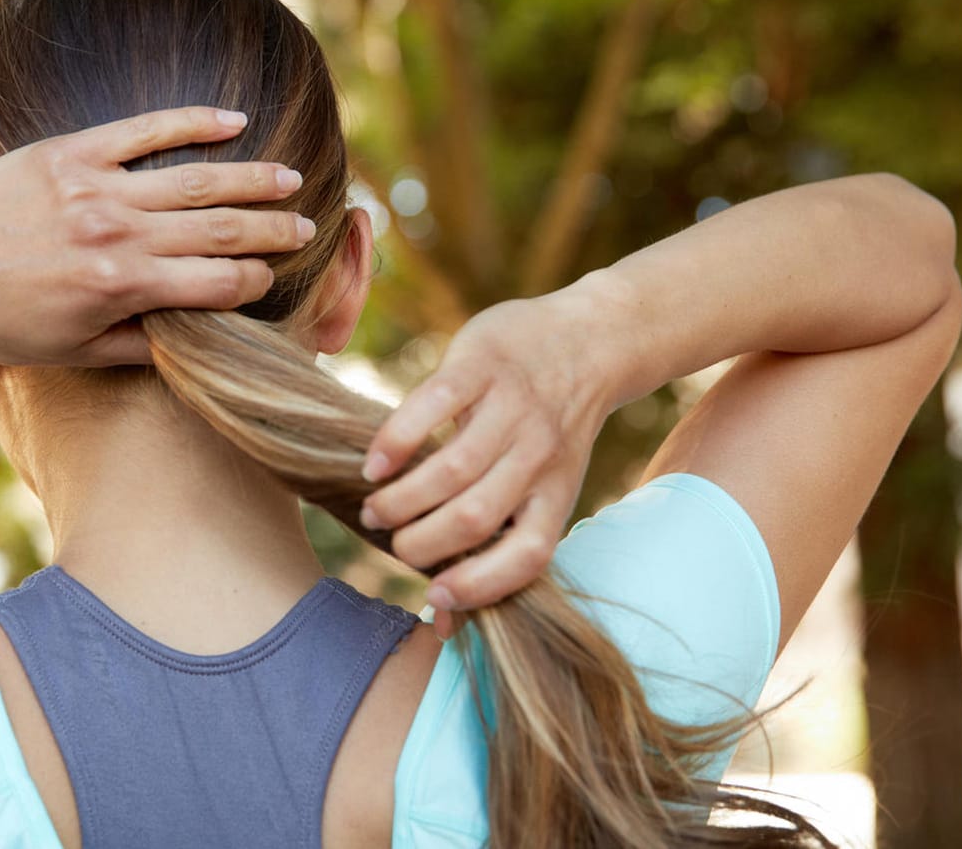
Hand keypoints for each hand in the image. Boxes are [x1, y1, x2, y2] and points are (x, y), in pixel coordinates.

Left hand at [0, 106, 310, 365]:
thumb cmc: (1, 321)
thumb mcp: (72, 352)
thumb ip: (140, 346)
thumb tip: (196, 342)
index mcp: (122, 288)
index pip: (217, 283)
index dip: (257, 283)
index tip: (277, 280)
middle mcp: (117, 234)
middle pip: (220, 227)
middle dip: (272, 230)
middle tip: (306, 228)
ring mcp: (97, 187)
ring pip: (196, 178)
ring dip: (252, 178)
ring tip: (290, 179)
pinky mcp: (72, 152)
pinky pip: (145, 129)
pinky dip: (193, 123)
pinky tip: (233, 121)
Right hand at [358, 292, 615, 635]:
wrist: (587, 341)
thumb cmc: (548, 429)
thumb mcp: (545, 486)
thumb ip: (500, 540)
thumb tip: (440, 620)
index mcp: (556, 494)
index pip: (525, 556)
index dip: (478, 585)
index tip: (431, 596)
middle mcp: (539, 455)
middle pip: (473, 517)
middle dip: (418, 541)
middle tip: (387, 536)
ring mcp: (512, 408)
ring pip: (450, 469)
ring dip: (400, 498)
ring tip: (374, 506)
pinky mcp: (482, 366)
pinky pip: (432, 406)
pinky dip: (396, 441)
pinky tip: (374, 463)